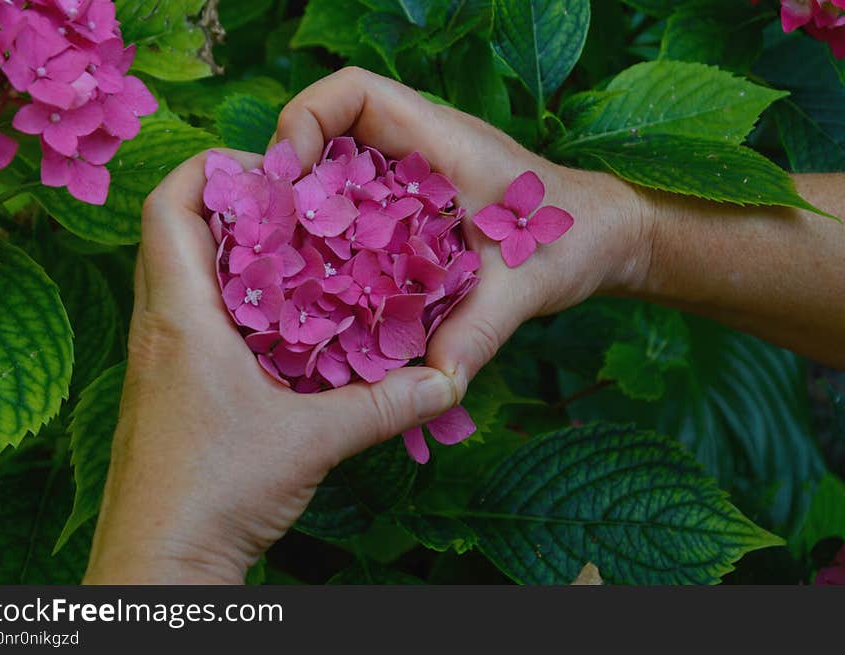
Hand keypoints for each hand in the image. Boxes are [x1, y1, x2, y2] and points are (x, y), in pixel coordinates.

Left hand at [82, 149, 458, 583]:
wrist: (159, 566)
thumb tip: (444, 381)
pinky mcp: (168, 391)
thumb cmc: (216, 492)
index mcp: (180, 317)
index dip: (209, 170)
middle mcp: (158, 328)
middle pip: (178, 233)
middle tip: (297, 209)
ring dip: (233, 257)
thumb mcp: (311, 442)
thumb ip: (382, 406)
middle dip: (233, 208)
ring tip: (296, 256)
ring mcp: (157, 361)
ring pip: (184, 277)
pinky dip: (232, 304)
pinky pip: (192, 321)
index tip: (267, 168)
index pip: (169, 206)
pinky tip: (282, 327)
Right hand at [273, 67, 654, 397]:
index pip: (353, 93)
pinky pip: (357, 209)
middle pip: (327, 135)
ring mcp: (411, 180)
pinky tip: (324, 282)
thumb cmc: (573, 237)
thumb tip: (434, 384)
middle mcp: (416, 152)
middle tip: (272, 234)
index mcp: (440, 141)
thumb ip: (480, 331)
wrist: (601, 237)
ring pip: (336, 176)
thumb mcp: (526, 286)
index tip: (291, 174)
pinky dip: (334, 237)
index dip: (307, 117)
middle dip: (292, 176)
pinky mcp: (411, 210)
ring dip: (308, 211)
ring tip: (284, 262)